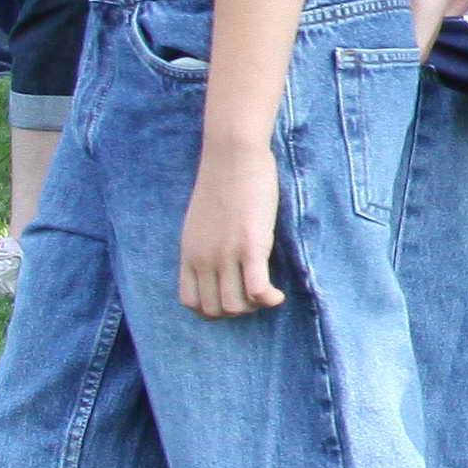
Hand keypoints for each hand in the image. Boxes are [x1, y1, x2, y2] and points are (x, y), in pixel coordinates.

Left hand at [180, 137, 286, 316]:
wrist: (232, 156)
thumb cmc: (221, 181)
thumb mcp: (199, 220)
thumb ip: (204, 244)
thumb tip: (216, 259)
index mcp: (189, 253)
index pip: (191, 302)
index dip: (212, 310)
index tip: (231, 298)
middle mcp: (204, 259)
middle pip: (215, 309)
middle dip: (237, 311)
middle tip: (254, 295)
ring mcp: (226, 254)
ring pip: (236, 305)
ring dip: (254, 307)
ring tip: (267, 293)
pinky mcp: (251, 246)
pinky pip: (258, 290)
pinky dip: (269, 299)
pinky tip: (278, 294)